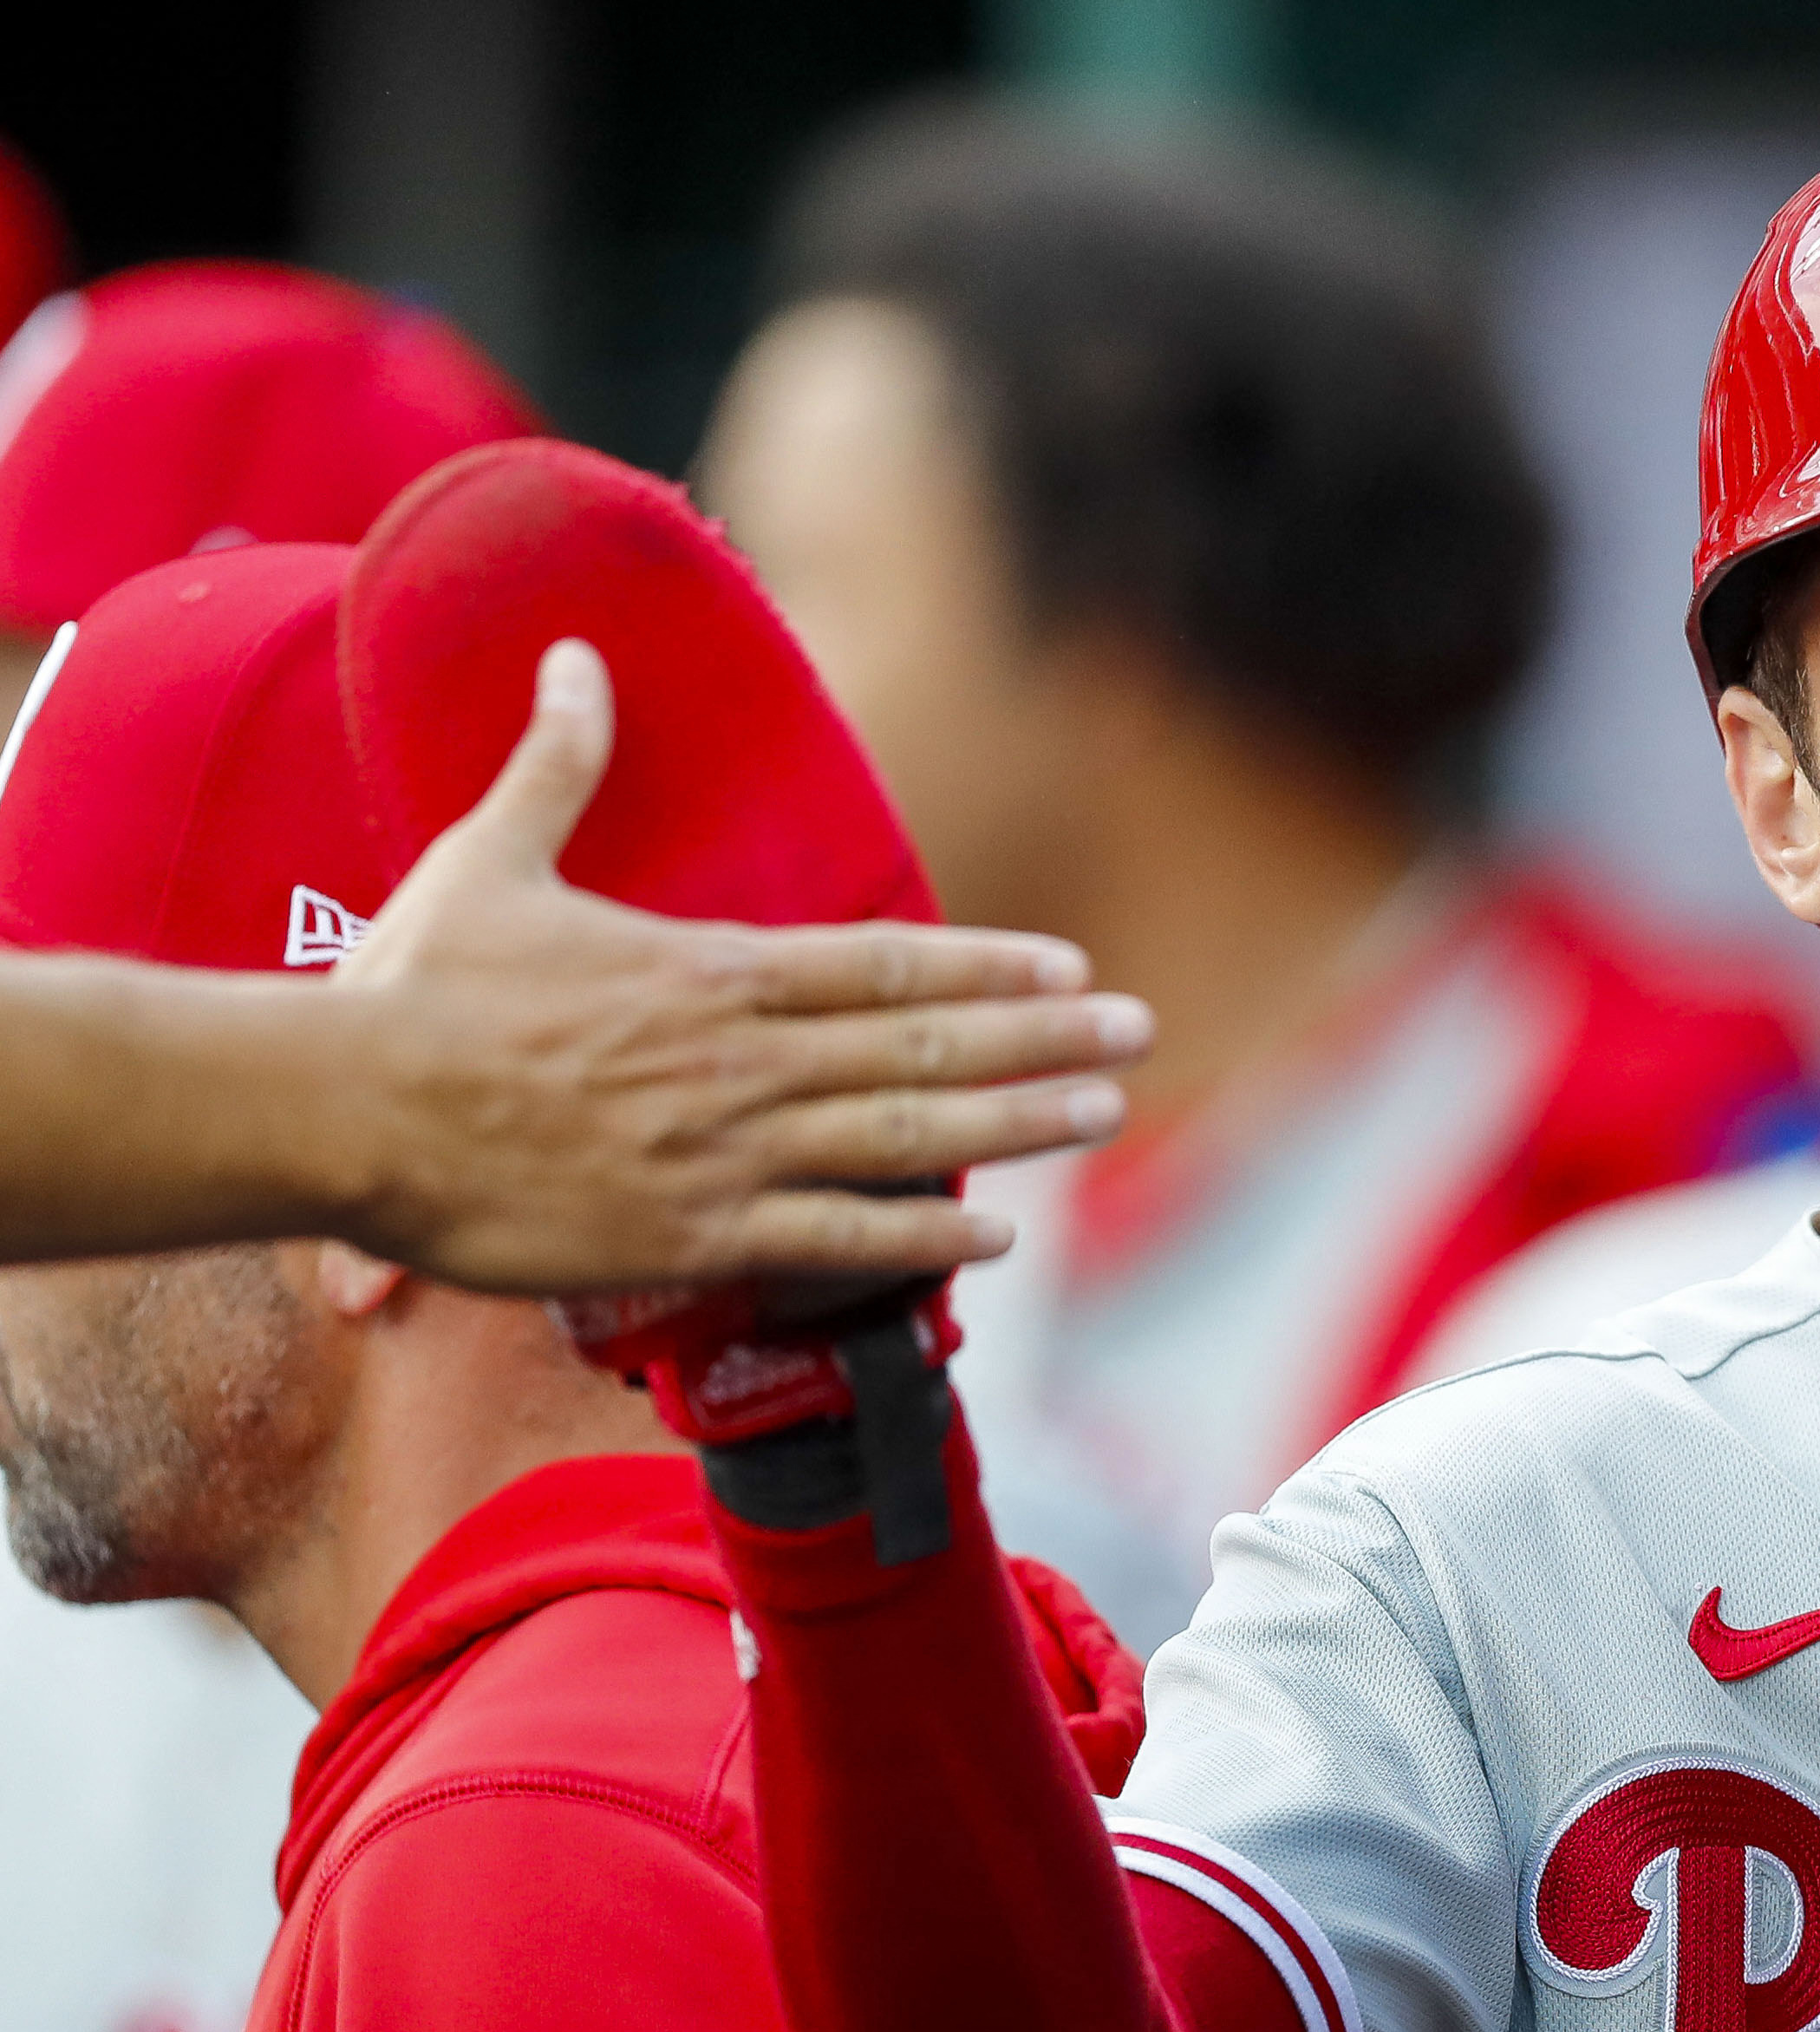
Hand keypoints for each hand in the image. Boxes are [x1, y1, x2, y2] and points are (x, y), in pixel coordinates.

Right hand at [328, 639, 1149, 1291]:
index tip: (1069, 968)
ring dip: (1015, 1127)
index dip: (986, 967)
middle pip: (923, 1048)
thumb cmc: (410, 989)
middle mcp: (740, 1061)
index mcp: (710, 974)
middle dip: (1041, 1040)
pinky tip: (998, 1243)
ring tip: (1100, 1115)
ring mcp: (725, 1151)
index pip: (884, 965)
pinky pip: (835, 1241)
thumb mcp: (489, 856)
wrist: (340, 1110)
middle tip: (1139, 1034)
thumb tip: (575, 659)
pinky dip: (922, 1242)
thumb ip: (558, 764)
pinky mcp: (691, 1235)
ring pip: (905, 1138)